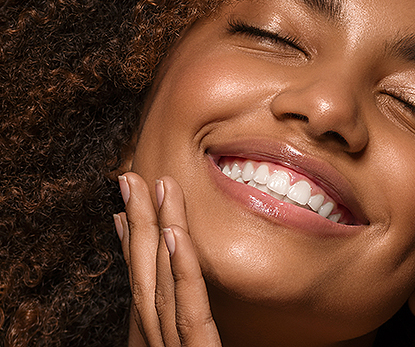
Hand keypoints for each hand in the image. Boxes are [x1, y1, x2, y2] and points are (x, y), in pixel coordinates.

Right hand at [114, 173, 221, 346]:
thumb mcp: (196, 345)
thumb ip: (188, 320)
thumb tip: (179, 275)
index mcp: (162, 336)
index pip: (142, 283)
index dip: (130, 242)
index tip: (122, 209)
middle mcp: (161, 339)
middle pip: (145, 274)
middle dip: (137, 222)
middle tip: (131, 180)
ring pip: (161, 281)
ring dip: (155, 230)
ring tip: (157, 187)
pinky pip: (190, 308)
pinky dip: (180, 268)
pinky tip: (174, 233)